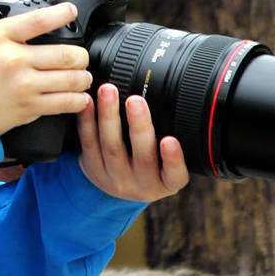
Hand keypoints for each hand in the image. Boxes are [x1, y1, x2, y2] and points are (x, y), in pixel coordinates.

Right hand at [0, 3, 91, 136]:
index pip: (39, 19)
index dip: (61, 13)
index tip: (71, 11)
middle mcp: (15, 58)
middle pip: (65, 53)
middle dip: (80, 56)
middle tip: (80, 57)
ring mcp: (24, 85)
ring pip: (70, 78)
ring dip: (82, 78)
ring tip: (83, 78)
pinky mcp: (27, 109)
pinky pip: (64, 103)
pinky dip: (76, 102)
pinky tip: (78, 100)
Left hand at [76, 85, 188, 201]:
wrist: (121, 185)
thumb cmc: (152, 164)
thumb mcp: (168, 163)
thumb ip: (174, 138)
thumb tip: (186, 97)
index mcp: (167, 182)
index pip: (174, 175)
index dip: (173, 159)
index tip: (170, 140)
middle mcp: (142, 184)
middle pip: (141, 156)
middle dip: (138, 126)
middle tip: (136, 100)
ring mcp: (115, 178)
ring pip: (111, 147)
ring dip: (109, 116)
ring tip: (109, 90)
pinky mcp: (92, 169)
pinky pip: (88, 143)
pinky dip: (87, 120)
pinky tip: (88, 101)